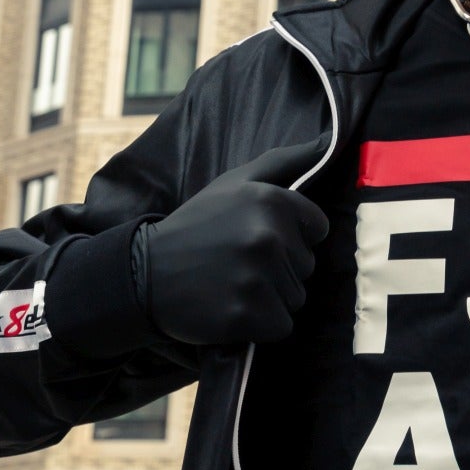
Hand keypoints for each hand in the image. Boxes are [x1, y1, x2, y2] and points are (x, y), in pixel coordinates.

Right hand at [144, 137, 330, 348]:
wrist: (144, 273)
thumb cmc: (197, 226)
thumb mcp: (235, 182)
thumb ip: (283, 162)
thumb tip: (325, 143)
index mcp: (271, 200)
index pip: (317, 229)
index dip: (291, 238)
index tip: (257, 239)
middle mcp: (268, 236)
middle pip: (306, 267)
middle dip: (279, 270)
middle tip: (237, 263)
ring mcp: (257, 277)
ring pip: (295, 298)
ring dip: (270, 298)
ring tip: (232, 284)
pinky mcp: (246, 314)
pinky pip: (281, 326)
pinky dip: (260, 324)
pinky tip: (231, 308)